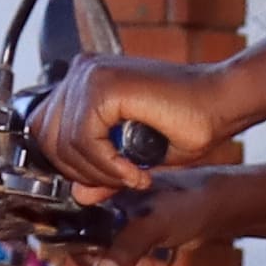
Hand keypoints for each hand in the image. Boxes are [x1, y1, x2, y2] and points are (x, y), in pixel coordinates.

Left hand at [31, 56, 239, 194]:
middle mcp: (83, 71)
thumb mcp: (132, 155)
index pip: (44, 129)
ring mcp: (91, 74)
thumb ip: (99, 169)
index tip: (103, 179)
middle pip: (45, 136)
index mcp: (85, 80)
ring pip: (63, 142)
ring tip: (130, 177)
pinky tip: (134, 170)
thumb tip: (76, 194)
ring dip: (97, 172)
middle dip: (79, 171)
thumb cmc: (186, 121)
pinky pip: (84, 139)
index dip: (67, 164)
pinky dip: (108, 165)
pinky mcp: (104, 84)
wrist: (221, 101)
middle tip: (117, 181)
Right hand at [63, 171, 247, 265]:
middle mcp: (103, 210)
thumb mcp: (155, 225)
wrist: (218, 207)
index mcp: (99, 196)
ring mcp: (118, 227)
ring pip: (108, 263)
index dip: (87, 255)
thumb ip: (128, 248)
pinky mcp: (133, 240)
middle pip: (89, 253)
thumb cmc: (187, 203)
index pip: (73, 231)